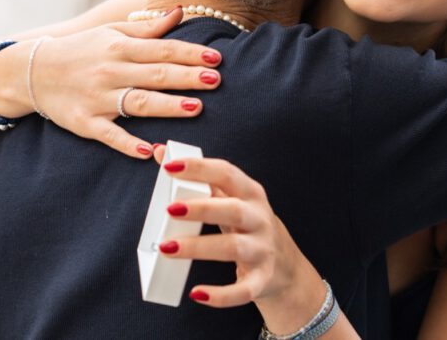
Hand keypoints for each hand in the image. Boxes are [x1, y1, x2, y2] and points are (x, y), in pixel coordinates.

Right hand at [30, 8, 222, 158]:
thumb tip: (179, 13)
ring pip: (138, 103)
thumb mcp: (110, 31)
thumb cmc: (80, 50)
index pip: (162, 49)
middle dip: (187, 77)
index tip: (216, 59)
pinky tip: (149, 150)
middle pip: (155, 75)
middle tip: (216, 80)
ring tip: (195, 107)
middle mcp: (110, 71)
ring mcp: (97, 98)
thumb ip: (147, 28)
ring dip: (167, 105)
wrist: (32, 71)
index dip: (190, 54)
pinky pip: (109, 135)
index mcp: (118, 47)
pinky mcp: (85, 122)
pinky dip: (128, 144)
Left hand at [153, 155, 325, 330]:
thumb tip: (159, 152)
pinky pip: (243, 290)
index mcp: (251, 193)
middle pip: (233, 210)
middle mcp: (260, 218)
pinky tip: (196, 293)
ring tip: (167, 247)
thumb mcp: (230, 199)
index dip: (199, 168)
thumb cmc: (247, 226)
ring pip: (233, 248)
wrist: (286, 268)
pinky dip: (221, 294)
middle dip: (201, 209)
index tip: (169, 167)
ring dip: (199, 247)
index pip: (226, 173)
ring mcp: (263, 250)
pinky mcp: (262, 280)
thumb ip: (198, 179)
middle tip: (170, 209)